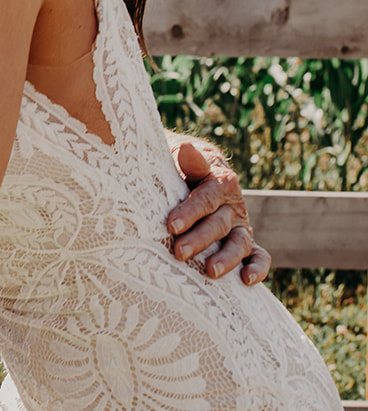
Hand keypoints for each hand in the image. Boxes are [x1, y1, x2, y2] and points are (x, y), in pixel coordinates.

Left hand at [167, 139, 268, 284]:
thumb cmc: (179, 168)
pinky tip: (246, 280)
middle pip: (219, 224)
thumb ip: (190, 162)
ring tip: (211, 271)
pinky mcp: (245, 243)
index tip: (172, 225)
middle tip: (179, 252)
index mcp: (221, 181)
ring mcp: (241, 226)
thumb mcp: (182, 160)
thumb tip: (187, 150)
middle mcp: (233, 205)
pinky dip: (257, 268)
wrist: (189, 174)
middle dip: (199, 239)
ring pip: (239, 243)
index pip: (206, 199)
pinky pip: (258, 256)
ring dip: (227, 258)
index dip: (190, 212)